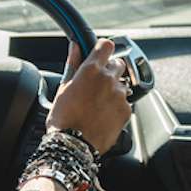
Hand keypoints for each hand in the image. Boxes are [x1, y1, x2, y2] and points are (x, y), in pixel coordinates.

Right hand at [46, 38, 131, 154]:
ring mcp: (120, 95)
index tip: (100, 55)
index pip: (106, 45)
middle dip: (109, 70)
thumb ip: (73, 63)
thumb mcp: (64, 87)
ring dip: (113, 89)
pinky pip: (125, 102)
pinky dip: (117, 106)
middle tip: (97, 84)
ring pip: (122, 84)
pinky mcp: (126, 110)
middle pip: (118, 64)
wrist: (74, 145)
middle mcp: (109, 79)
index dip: (103, 49)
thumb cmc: (64, 118)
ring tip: (99, 104)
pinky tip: (104, 115)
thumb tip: (75, 47)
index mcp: (91, 70)